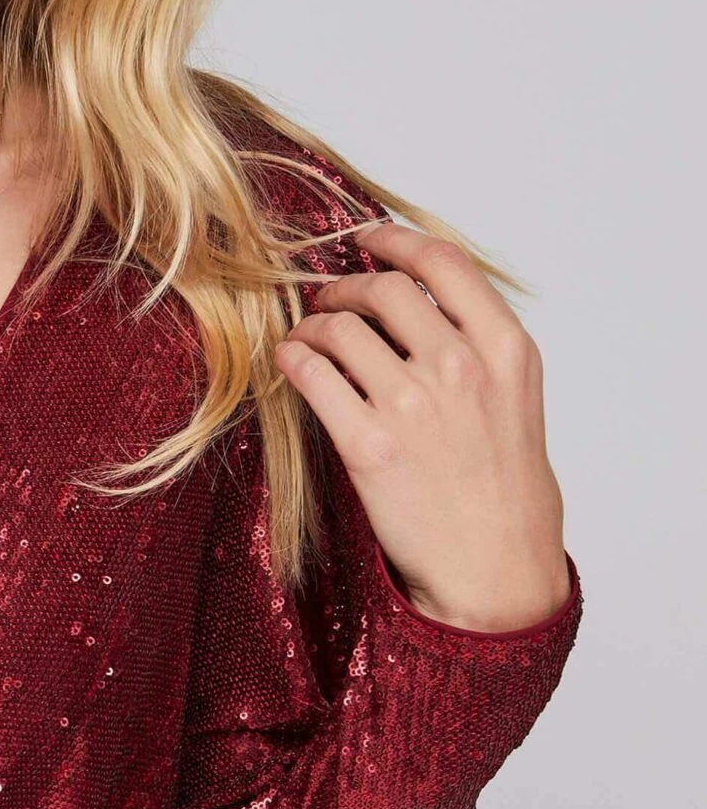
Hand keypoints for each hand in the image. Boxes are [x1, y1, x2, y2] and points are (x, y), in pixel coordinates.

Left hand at [273, 220, 570, 631]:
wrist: (496, 567)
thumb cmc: (506, 489)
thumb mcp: (517, 400)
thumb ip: (478, 345)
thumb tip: (416, 303)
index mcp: (506, 351)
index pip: (445, 264)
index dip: (397, 241)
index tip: (369, 240)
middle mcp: (462, 368)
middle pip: (383, 289)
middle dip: (345, 287)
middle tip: (329, 299)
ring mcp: (413, 406)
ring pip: (341, 328)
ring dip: (314, 324)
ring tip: (308, 338)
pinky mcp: (369, 446)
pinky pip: (313, 375)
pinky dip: (294, 358)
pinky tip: (291, 362)